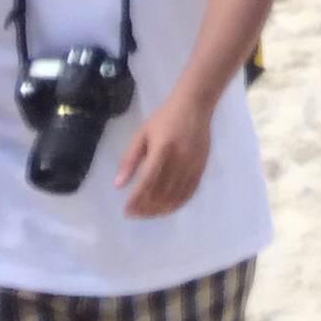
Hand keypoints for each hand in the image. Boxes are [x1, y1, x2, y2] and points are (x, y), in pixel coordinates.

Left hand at [112, 100, 205, 219]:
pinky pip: (190, 191)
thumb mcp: (141, 135)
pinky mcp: (201, 167)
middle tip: (133, 215)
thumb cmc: (164, 118)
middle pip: (162, 192)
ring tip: (147, 215)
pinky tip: (167, 209)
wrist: (195, 106)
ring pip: (176, 195)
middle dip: (146, 207)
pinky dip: (178, 203)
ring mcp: (193, 165)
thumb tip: (118, 185)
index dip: (136, 199)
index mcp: (162, 150)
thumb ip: (129, 160)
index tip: (126, 210)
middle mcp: (180, 160)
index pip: (147, 182)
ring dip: (161, 208)